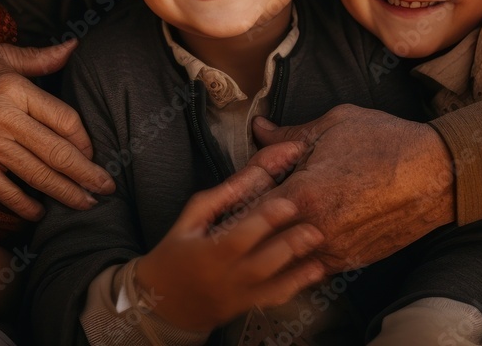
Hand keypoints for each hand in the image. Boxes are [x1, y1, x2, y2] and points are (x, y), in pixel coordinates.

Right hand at [0, 40, 113, 219]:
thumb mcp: (6, 55)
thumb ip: (43, 57)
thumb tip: (75, 45)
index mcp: (16, 89)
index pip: (64, 119)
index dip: (84, 140)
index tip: (96, 153)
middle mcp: (2, 117)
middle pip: (55, 151)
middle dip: (85, 173)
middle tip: (106, 187)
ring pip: (35, 174)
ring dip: (65, 192)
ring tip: (86, 203)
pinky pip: (3, 190)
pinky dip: (24, 205)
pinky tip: (42, 211)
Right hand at [136, 163, 324, 332]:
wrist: (163, 303)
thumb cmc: (175, 252)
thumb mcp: (190, 218)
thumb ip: (222, 197)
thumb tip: (252, 175)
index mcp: (208, 252)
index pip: (240, 235)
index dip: (265, 219)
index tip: (288, 203)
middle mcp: (225, 277)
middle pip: (261, 263)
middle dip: (289, 245)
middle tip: (314, 228)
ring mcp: (237, 296)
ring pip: (272, 286)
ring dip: (299, 268)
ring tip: (319, 248)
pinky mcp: (246, 306)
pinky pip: (273, 299)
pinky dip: (295, 285)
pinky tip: (315, 272)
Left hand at [250, 104, 455, 272]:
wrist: (437, 174)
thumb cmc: (386, 143)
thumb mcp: (333, 125)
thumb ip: (289, 134)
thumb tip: (260, 129)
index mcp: (304, 195)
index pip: (250, 204)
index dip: (240, 192)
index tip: (238, 185)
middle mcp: (316, 231)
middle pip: (263, 234)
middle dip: (253, 217)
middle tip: (252, 200)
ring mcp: (335, 252)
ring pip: (285, 255)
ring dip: (276, 238)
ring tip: (276, 216)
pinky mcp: (353, 262)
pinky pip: (313, 264)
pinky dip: (301, 251)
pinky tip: (302, 231)